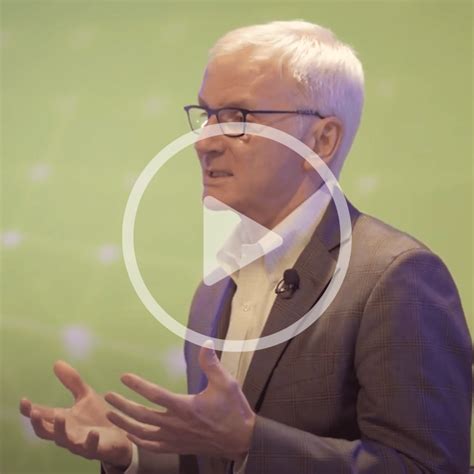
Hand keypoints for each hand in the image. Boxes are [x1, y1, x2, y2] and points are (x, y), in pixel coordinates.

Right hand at [19, 361, 131, 468]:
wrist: (121, 434)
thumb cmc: (98, 417)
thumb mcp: (85, 396)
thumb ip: (72, 382)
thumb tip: (56, 362)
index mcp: (63, 420)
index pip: (41, 416)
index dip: (30, 410)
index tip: (23, 400)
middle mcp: (67, 433)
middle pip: (45, 432)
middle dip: (38, 423)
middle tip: (35, 412)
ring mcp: (80, 442)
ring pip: (64, 441)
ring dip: (60, 430)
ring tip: (60, 416)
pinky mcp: (96, 448)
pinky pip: (91, 448)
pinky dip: (90, 441)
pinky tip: (93, 432)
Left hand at [105, 340, 255, 461]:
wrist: (241, 439)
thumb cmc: (234, 410)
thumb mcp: (226, 383)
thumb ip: (212, 364)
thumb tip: (205, 342)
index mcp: (187, 407)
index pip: (156, 395)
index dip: (138, 385)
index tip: (124, 377)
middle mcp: (177, 424)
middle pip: (142, 415)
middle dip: (123, 405)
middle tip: (108, 396)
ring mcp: (176, 438)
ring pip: (143, 432)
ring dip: (125, 422)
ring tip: (111, 413)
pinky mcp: (178, 447)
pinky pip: (152, 446)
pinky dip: (138, 441)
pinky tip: (130, 434)